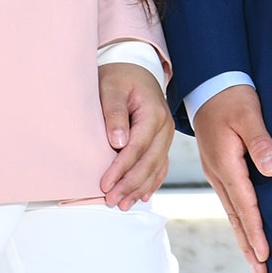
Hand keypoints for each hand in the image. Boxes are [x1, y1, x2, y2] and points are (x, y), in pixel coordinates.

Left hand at [98, 60, 176, 208]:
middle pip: (149, 162)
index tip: (104, 184)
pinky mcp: (163, 140)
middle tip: (111, 200)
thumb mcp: (112, 88)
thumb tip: (118, 143)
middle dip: (130, 184)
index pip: (137, 147)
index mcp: (153, 113)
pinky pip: (161, 165)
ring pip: (156, 168)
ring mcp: (167, 135)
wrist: (136, 67)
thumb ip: (114, 113)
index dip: (121, 169)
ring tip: (123, 204)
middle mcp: (165, 127)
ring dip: (140, 188)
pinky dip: (152, 182)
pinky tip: (143, 196)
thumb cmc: (120, 77)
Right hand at [190, 83, 271, 272]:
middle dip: (248, 245)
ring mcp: (215, 172)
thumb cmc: (232, 96)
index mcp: (225, 163)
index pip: (244, 204)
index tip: (265, 254)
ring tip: (256, 261)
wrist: (210, 82)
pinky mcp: (218, 168)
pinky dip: (239, 219)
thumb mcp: (249, 113)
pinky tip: (245, 230)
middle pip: (235, 216)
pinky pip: (229, 201)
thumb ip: (261, 142)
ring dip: (243, 237)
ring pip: (231, 211)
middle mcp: (217, 172)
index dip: (256, 230)